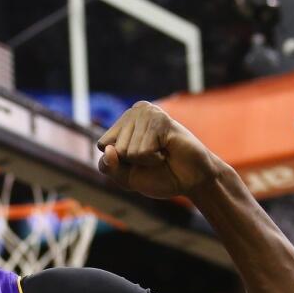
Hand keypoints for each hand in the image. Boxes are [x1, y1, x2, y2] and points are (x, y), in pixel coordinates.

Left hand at [96, 101, 222, 199]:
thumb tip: (107, 149)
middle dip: (132, 161)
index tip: (139, 160)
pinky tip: (167, 151)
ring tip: (161, 154)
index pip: (102, 145)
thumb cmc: (159, 176)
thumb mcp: (125, 177)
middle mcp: (135, 111)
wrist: (191, 180)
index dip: (120, 161)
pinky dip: (153, 159)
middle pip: (114, 147)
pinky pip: (142, 151)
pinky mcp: (161, 120)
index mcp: (123, 121)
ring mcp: (149, 113)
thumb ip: (109, 167)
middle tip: (153, 157)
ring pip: (127, 150)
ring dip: (145, 160)